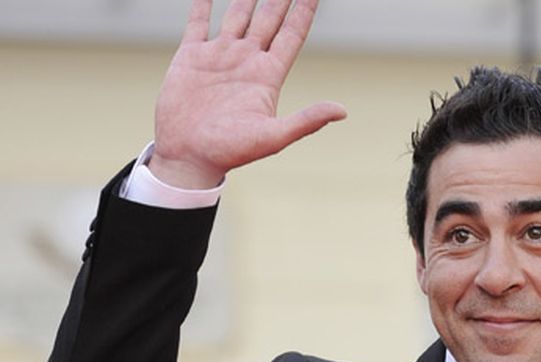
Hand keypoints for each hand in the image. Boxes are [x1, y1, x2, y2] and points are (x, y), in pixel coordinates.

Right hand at [150, 0, 346, 188]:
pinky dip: (203, 2)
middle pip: (269, 19)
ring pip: (239, 14)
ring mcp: (220, 56)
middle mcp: (247, 60)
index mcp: (268, 75)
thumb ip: (307, 121)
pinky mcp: (192, 56)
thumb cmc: (231, 152)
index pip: (292, 34)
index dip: (303, 11)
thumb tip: (342, 111)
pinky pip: (199, 21)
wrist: (189, 156)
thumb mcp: (273, 137)